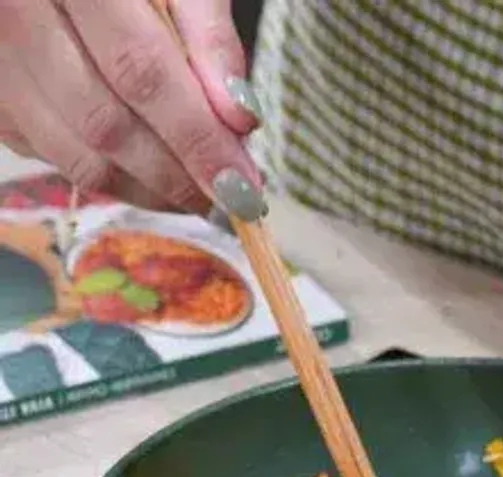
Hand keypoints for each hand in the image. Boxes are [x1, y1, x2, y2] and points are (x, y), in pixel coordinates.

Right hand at [0, 0, 265, 219]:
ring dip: (151, 191)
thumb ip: (210, 38)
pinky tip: (153, 173)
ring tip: (199, 192)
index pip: (142, 74)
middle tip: (232, 197)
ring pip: (79, 159)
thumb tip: (240, 121)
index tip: (244, 187)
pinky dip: (116, 179)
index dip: (197, 140)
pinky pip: (59, 161)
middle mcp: (16, 17)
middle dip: (179, 177)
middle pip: (108, 127)